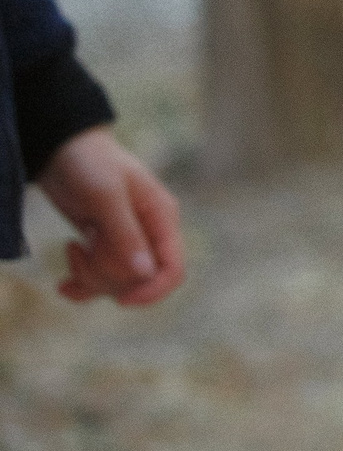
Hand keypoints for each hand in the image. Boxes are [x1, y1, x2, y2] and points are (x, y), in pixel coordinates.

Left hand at [36, 127, 185, 306]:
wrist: (61, 150)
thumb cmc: (90, 163)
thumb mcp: (106, 196)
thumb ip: (126, 234)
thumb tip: (144, 273)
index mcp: (161, 218)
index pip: (173, 269)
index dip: (153, 290)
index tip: (121, 300)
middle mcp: (148, 233)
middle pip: (138, 280)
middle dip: (106, 275)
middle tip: (83, 249)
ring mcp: (125, 242)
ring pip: (116, 283)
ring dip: (89, 276)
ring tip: (72, 248)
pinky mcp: (102, 247)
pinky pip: (97, 281)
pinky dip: (79, 285)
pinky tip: (64, 280)